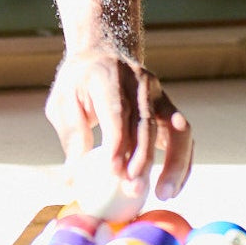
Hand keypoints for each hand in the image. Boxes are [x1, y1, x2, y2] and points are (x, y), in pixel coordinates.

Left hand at [44, 46, 193, 199]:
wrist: (103, 51)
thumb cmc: (79, 82)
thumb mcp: (62, 101)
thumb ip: (71, 136)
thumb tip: (73, 179)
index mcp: (108, 77)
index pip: (117, 111)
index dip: (118, 143)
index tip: (114, 173)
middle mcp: (139, 83)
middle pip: (148, 122)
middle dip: (143, 159)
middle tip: (134, 189)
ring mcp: (159, 94)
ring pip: (177, 128)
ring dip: (174, 163)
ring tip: (164, 193)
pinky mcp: (169, 107)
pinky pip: (183, 136)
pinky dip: (182, 162)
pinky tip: (172, 186)